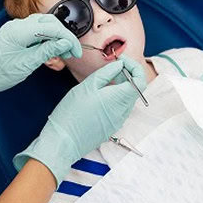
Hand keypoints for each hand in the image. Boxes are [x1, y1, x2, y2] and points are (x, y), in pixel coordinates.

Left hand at [0, 13, 81, 108]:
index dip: (68, 39)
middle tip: (71, 53)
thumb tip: (64, 43)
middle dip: (63, 36)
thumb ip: (47, 51)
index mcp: (21, 30)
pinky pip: (33, 31)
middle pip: (49, 22)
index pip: (53, 28)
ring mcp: (14, 28)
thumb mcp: (25, 65)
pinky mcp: (12, 34)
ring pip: (42, 25)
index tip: (76, 51)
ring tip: (61, 53)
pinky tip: (47, 51)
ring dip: (54, 37)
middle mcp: (17, 25)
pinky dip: (44, 39)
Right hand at [14, 56, 146, 183]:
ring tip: (102, 81)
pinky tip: (99, 95)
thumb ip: (107, 73)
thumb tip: (120, 65)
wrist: (63, 142)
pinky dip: (115, 97)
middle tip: (110, 68)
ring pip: (126, 99)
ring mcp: (118, 122)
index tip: (121, 61)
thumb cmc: (72, 113)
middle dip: (126, 75)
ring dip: (120, 86)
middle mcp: (123, 112)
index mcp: (119, 100)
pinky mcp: (111, 128)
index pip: (140, 81)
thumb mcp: (88, 85)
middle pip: (134, 89)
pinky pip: (119, 109)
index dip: (134, 67)